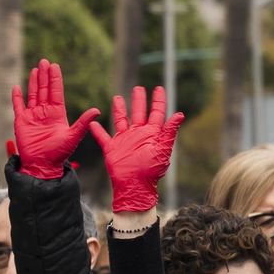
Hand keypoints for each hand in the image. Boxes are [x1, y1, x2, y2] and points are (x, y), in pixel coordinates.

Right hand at [11, 58, 99, 179]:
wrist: (42, 165)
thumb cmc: (59, 154)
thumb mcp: (73, 136)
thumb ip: (83, 123)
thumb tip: (97, 110)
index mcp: (58, 114)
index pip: (56, 92)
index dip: (55, 79)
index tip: (55, 66)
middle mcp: (45, 113)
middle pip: (44, 90)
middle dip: (44, 76)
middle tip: (45, 61)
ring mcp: (33, 116)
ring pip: (33, 95)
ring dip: (33, 82)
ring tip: (35, 69)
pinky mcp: (21, 122)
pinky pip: (18, 106)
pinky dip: (17, 97)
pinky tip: (17, 86)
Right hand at [89, 86, 183, 213]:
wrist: (135, 186)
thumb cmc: (151, 170)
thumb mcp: (163, 149)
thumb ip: (170, 131)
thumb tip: (180, 114)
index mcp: (152, 133)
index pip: (156, 112)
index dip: (158, 100)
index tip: (159, 88)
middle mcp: (138, 134)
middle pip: (139, 112)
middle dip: (139, 100)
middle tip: (139, 88)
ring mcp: (125, 140)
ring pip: (121, 120)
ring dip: (120, 109)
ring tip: (118, 98)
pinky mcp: (112, 148)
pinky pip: (103, 137)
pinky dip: (97, 130)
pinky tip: (92, 121)